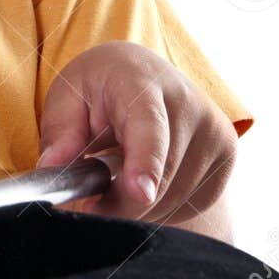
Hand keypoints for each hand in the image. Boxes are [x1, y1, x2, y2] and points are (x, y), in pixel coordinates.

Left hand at [36, 41, 237, 226]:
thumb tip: (52, 169)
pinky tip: (147, 174)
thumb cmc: (103, 86)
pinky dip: (159, 203)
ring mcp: (214, 131)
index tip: (138, 192)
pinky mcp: (226, 157)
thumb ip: (58, 132)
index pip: (150, 126)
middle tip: (90, 198)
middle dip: (118, 201)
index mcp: (142, 82)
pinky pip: (187, 203)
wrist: (148, 75)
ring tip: (122, 168)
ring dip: (137, 204)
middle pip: (159, 177)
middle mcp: (188, 104)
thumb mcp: (68, 96)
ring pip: (172, 198)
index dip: (145, 162)